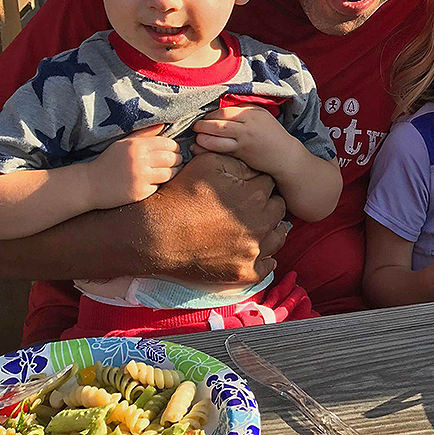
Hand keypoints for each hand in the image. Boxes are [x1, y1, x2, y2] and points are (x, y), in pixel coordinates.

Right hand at [90, 124, 180, 207]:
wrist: (89, 184)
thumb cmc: (108, 162)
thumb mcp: (123, 143)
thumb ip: (144, 134)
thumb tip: (163, 125)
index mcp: (136, 146)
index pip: (167, 144)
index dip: (174, 147)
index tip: (174, 151)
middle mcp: (139, 160)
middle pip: (172, 158)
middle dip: (177, 159)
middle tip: (176, 161)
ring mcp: (140, 177)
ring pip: (169, 173)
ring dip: (172, 172)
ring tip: (169, 171)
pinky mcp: (140, 192)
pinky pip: (159, 187)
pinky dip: (159, 185)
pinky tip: (154, 182)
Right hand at [143, 151, 288, 283]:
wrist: (155, 234)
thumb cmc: (180, 195)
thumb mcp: (208, 163)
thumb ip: (237, 161)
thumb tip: (254, 166)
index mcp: (255, 195)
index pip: (269, 183)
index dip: (256, 183)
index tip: (244, 187)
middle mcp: (260, 223)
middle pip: (278, 209)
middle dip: (266, 205)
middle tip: (246, 206)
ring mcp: (254, 251)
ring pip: (278, 237)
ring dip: (268, 230)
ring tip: (250, 227)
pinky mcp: (245, 273)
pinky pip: (268, 265)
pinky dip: (262, 257)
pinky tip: (249, 249)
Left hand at [192, 106, 295, 171]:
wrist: (285, 156)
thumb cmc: (272, 137)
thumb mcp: (261, 118)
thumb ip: (244, 112)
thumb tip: (221, 109)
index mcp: (253, 111)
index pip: (225, 109)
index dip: (211, 113)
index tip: (204, 118)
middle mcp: (249, 122)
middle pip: (220, 118)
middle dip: (204, 122)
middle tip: (195, 126)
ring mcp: (246, 136)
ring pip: (219, 131)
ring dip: (204, 133)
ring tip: (196, 136)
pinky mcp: (243, 151)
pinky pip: (221, 147)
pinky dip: (208, 146)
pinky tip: (199, 147)